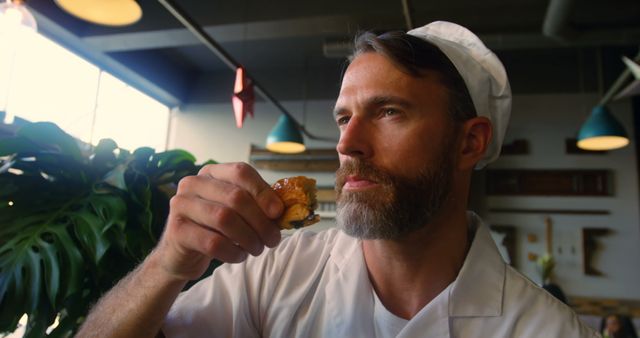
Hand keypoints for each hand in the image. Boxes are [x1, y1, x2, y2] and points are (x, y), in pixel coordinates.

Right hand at [153, 162, 283, 280]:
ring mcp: (181, 205)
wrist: (180, 255)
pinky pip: (213, 242)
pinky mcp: (177, 231)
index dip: (263, 191)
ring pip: (225, 219)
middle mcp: (193, 184)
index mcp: (211, 173)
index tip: (278, 213)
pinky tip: (239, 256)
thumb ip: (256, 205)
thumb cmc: (214, 229)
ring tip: (257, 249)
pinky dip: (233, 251)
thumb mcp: (235, 212)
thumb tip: (284, 209)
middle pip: (236, 197)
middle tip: (272, 240)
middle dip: (261, 221)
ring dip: (249, 238)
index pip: (241, 171)